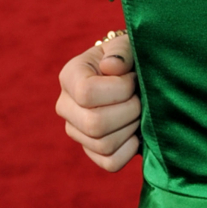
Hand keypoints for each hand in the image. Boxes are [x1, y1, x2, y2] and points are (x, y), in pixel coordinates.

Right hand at [56, 34, 140, 171]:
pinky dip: (129, 149)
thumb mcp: (128, 44)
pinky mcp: (90, 151)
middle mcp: (66, 106)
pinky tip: (136, 132)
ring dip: (131, 127)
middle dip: (129, 110)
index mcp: (70, 75)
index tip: (133, 77)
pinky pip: (110, 163)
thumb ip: (122, 50)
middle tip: (140, 97)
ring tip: (139, 110)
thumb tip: (111, 67)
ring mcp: (76, 131)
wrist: (134, 74)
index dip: (119, 88)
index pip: (87, 93)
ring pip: (104, 145)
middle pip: (95, 124)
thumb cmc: (130, 57)